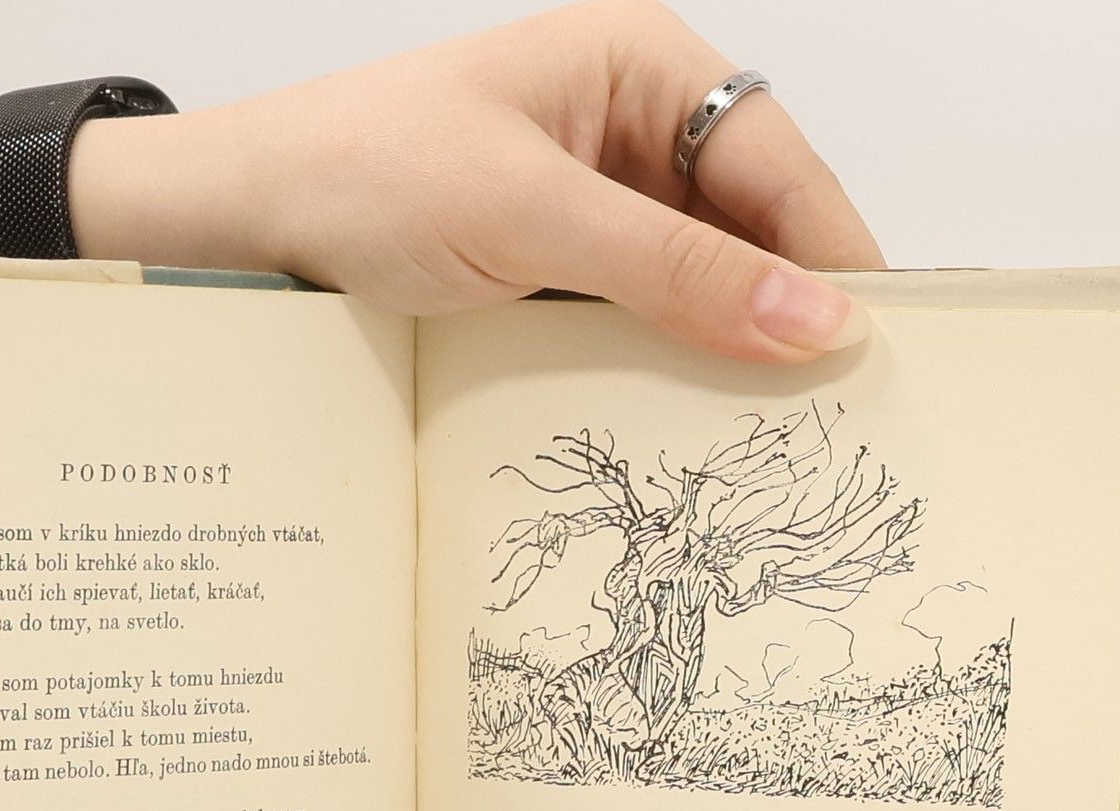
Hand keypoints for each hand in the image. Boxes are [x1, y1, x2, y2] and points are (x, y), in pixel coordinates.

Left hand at [76, 1, 883, 363]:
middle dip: (787, 311)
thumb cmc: (364, 173)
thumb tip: (811, 321)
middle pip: (752, 228)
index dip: (832, 256)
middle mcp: (634, 131)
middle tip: (831, 414)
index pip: (778, 162)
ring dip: (729, 351)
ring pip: (703, 285)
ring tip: (772, 435)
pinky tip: (688, 422)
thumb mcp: (531, 216)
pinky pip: (645, 322)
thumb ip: (675, 272)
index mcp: (641, 67)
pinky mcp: (562, 272)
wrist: (245, 223)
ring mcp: (598, 206)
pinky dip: (668, 369)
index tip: (874, 350)